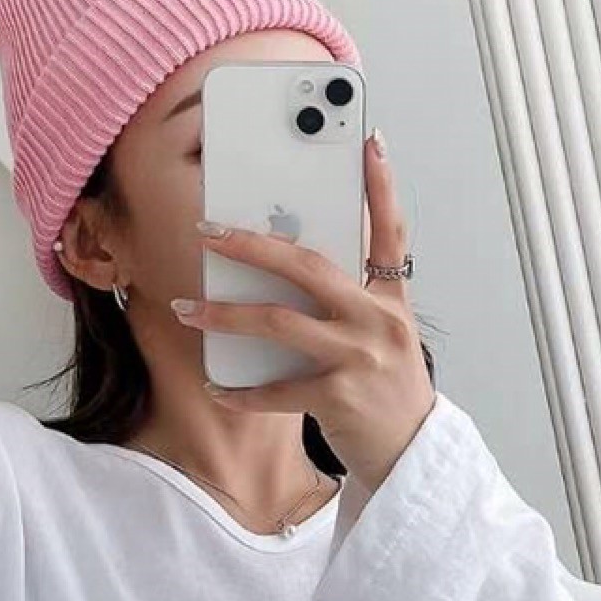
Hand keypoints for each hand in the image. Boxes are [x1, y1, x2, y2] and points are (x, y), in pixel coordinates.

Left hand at [173, 132, 434, 492]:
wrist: (412, 457)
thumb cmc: (388, 395)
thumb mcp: (385, 340)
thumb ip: (350, 305)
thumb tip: (291, 272)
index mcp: (391, 302)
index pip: (389, 232)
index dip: (381, 187)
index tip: (369, 143)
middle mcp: (378, 322)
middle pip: (309, 267)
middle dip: (253, 246)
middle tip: (210, 233)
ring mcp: (360, 358)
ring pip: (280, 323)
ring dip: (226, 315)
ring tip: (188, 310)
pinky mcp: (340, 398)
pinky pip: (276, 388)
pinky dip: (241, 389)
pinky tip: (217, 384)